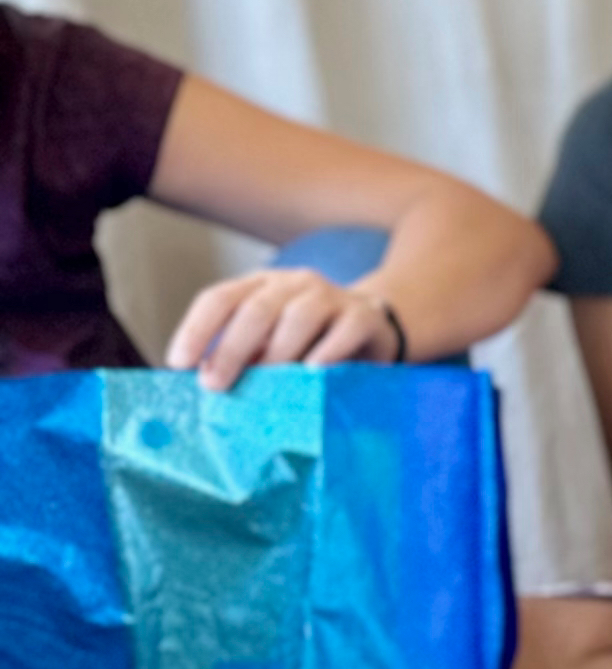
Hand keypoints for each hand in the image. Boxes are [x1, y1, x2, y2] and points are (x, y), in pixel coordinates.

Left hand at [162, 269, 405, 391]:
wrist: (375, 328)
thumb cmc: (310, 343)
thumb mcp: (269, 343)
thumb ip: (242, 356)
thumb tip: (204, 381)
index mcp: (260, 286)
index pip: (220, 298)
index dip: (196, 329)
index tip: (178, 364)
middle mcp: (294, 284)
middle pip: (256, 309)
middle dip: (231, 348)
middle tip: (214, 385)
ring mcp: (332, 296)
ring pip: (298, 316)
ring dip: (277, 352)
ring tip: (267, 383)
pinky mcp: (365, 315)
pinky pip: (344, 330)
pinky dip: (328, 351)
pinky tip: (313, 372)